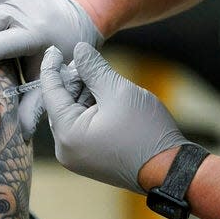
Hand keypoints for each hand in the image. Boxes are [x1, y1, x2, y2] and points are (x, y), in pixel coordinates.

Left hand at [40, 42, 186, 192]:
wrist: (169, 169)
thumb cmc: (145, 131)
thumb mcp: (118, 91)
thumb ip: (93, 68)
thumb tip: (79, 50)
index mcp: (67, 134)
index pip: (50, 93)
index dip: (51, 67)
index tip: (54, 49)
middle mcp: (65, 150)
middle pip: (60, 104)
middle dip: (73, 82)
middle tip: (90, 63)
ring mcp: (77, 158)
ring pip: (71, 115)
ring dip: (84, 95)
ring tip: (104, 82)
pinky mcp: (89, 160)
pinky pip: (81, 129)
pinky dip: (89, 110)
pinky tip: (106, 99)